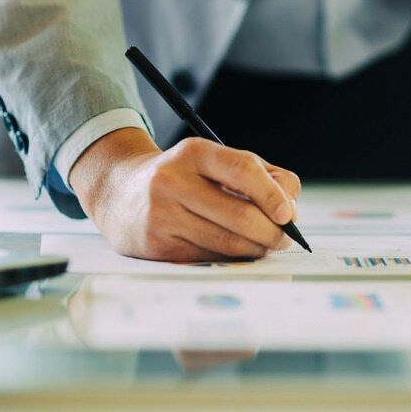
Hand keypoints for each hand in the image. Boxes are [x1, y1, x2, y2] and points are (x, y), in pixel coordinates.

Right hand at [69, 128, 300, 260]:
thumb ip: (260, 175)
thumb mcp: (213, 162)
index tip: (289, 214)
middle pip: (240, 214)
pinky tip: (234, 251)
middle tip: (284, 238)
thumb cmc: (183, 178)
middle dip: (272, 232)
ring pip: (227, 243)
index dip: (272, 194)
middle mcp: (173, 181)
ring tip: (263, 245)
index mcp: (194, 152)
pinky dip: (230, 258)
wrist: (119, 192)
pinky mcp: (155, 244)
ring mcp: (162, 214)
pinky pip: (208, 257)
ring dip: (255, 249)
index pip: (243, 169)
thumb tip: (291, 207)